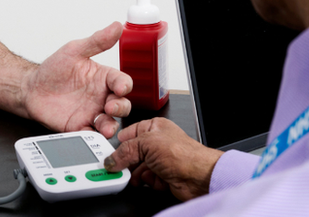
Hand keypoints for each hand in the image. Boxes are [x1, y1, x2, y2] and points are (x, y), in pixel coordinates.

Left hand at [21, 22, 132, 137]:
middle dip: (120, 108)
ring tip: (105, 126)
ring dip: (111, 126)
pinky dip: (93, 137)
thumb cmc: (53, 70)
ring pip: (109, 123)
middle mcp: (101, 97)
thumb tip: (117, 26)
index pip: (122, 82)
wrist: (31, 88)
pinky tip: (89, 133)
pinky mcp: (79, 127)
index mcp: (103, 78)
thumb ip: (97, 41)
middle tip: (110, 107)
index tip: (120, 87)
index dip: (124, 85)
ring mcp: (91, 113)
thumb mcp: (74, 51)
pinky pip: (91, 135)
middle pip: (121, 105)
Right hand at [103, 117, 222, 201]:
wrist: (199, 177)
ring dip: (135, 174)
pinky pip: (146, 179)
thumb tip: (111, 159)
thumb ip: (125, 151)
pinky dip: (147, 181)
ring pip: (138, 168)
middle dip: (126, 161)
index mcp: (154, 127)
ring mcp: (161, 160)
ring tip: (134, 177)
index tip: (109, 152)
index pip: (130, 133)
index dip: (119, 142)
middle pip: (133, 153)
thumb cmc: (183, 154)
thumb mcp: (146, 144)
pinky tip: (152, 180)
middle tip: (118, 167)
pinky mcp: (163, 176)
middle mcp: (158, 143)